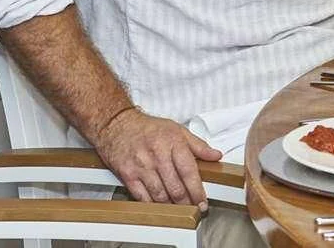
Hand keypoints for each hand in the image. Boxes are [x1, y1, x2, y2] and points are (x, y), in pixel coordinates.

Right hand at [96, 107, 221, 208]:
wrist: (117, 125)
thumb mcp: (178, 130)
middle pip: (175, 186)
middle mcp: (157, 155)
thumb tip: (216, 156)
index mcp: (173, 143)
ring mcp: (141, 166)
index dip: (197, 189)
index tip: (203, 201)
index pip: (189, 171)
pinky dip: (152, 204)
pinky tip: (160, 207)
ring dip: (171, 205)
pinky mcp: (127, 175)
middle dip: (186, 201)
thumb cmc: (149, 128)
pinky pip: (141, 195)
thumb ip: (198, 145)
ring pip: (159, 194)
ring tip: (180, 210)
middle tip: (193, 209)